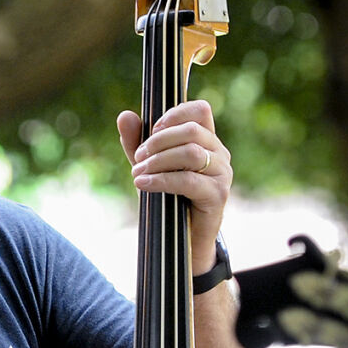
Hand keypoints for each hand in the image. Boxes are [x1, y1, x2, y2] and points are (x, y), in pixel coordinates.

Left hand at [119, 98, 229, 273]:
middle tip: (137, 158)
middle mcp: (219, 153)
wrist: (182, 238)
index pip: (200, 110)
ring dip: (157, 161)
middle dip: (158, 141)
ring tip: (136, 173)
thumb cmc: (168, 196)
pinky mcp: (218, 195)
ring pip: (190, 153)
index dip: (174, 114)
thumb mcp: (149, 165)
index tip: (150, 129)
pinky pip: (188, 180)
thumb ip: (136, 142)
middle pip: (191, 130)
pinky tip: (142, 184)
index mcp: (206, 140)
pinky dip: (161, 180)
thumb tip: (124, 115)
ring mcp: (222, 173)